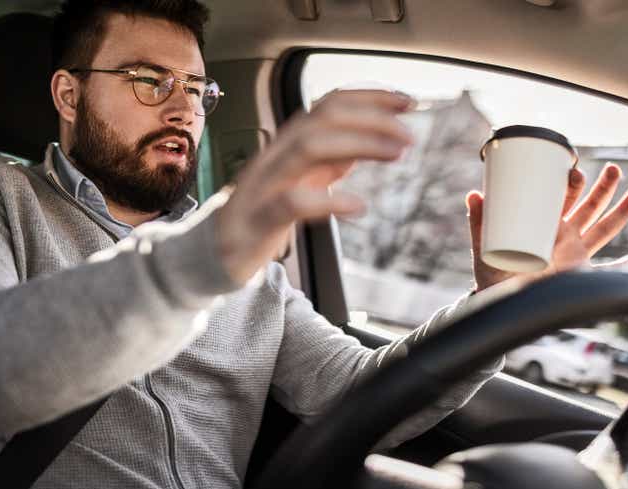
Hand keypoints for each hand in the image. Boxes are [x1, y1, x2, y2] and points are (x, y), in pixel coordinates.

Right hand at [216, 90, 414, 284]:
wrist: (219, 252)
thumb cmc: (264, 212)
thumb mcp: (304, 179)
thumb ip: (332, 159)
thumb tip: (369, 140)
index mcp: (289, 144)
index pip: (329, 104)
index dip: (369, 97)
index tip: (408, 102)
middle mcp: (276, 155)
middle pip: (323, 117)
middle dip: (371, 118)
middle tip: (409, 135)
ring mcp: (265, 184)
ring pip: (308, 146)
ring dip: (359, 144)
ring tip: (396, 154)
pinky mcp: (259, 219)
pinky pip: (292, 202)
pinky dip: (329, 200)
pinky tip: (358, 205)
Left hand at [466, 163, 627, 291]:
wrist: (497, 300)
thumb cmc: (492, 270)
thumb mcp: (483, 243)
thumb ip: (478, 221)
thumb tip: (474, 194)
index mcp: (543, 222)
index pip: (563, 198)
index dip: (571, 184)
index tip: (575, 171)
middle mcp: (563, 235)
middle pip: (589, 206)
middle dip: (603, 187)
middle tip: (614, 169)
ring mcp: (573, 253)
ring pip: (602, 227)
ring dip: (621, 210)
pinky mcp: (578, 274)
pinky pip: (606, 271)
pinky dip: (625, 267)